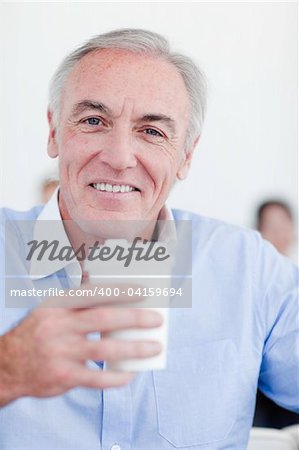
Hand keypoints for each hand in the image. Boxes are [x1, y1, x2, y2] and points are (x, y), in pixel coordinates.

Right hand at [0, 287, 162, 405]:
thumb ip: (75, 295)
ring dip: (133, 349)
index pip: (93, 294)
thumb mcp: (51, 308)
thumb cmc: (38, 332)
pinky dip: (116, 377)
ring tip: (154, 346)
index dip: (120, 291)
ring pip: (103, 350)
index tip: (144, 291)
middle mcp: (58, 326)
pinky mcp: (63, 376)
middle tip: (157, 319)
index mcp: (58, 305)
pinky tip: (131, 373)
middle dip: (134, 318)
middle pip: (103, 319)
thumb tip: (93, 272)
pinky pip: (95, 378)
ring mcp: (60, 352)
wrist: (8, 365)